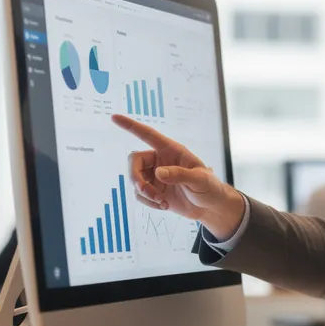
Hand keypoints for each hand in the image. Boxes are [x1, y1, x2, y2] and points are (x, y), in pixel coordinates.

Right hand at [112, 114, 246, 238]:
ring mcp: (155, 176)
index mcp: (171, 150)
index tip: (114, 118)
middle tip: (149, 193)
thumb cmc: (210, 187)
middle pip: (134, 162)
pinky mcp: (153, 190)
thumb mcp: (200, 180)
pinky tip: (163, 206)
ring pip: (135, 180)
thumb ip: (180, 175)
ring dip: (145, 194)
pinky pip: (139, 195)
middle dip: (137, 179)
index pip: (148, 134)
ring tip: (162, 202)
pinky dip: (148, 202)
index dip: (131, 126)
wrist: (210, 207)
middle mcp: (159, 160)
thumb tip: (158, 172)